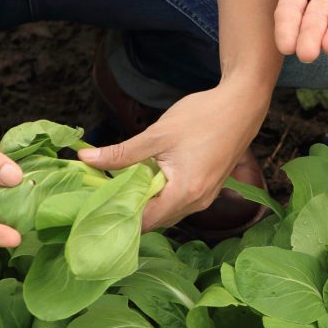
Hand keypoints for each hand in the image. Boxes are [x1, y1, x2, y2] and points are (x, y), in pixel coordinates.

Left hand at [78, 82, 268, 229]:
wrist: (243, 105)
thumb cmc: (203, 117)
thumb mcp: (157, 134)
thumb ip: (121, 152)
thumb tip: (85, 159)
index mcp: (185, 193)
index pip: (145, 222)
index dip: (120, 215)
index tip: (98, 203)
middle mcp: (198, 202)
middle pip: (157, 220)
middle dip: (132, 209)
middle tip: (105, 192)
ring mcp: (207, 196)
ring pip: (169, 210)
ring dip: (148, 201)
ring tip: (125, 182)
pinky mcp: (211, 187)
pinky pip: (181, 200)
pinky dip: (164, 194)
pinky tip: (151, 175)